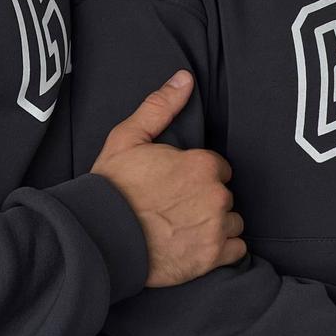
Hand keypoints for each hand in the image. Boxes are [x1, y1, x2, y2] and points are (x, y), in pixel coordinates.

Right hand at [91, 70, 246, 286]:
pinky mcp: (212, 257)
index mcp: (201, 164)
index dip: (198, 175)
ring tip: (185, 228)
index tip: (178, 185)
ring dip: (217, 225)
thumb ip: (161, 106)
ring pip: (233, 222)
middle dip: (207, 199)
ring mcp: (216, 228)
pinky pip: (236, 249)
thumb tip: (185, 77)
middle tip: (177, 208)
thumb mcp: (128, 138)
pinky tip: (197, 246)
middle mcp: (216, 195)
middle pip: (225, 195)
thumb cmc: (112, 187)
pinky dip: (222, 249)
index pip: (218, 168)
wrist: (98, 237)